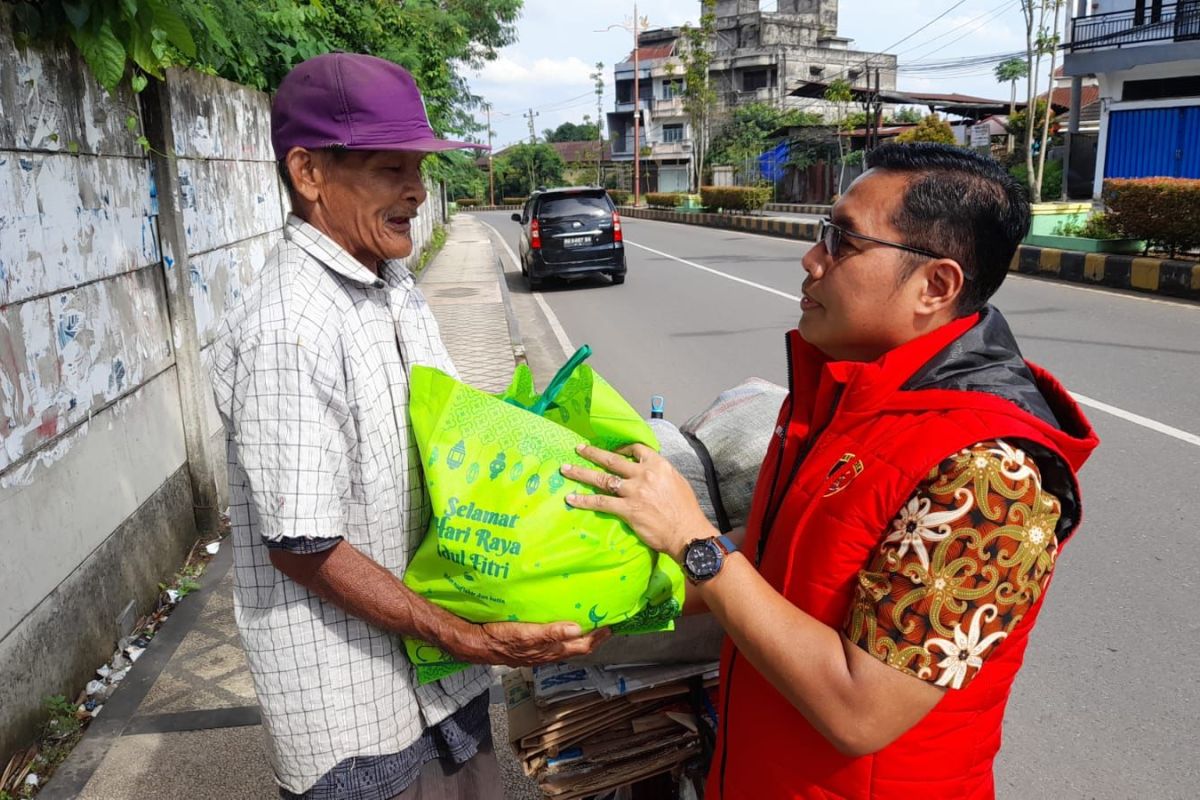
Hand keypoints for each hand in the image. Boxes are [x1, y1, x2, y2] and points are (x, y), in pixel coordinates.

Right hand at [459, 620, 611, 666]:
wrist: (477, 643)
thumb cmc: (500, 637)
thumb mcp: (527, 634)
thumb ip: (551, 633)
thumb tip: (577, 629)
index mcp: (549, 651)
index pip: (581, 647)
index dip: (597, 639)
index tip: (610, 627)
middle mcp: (547, 653)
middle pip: (576, 648)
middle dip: (593, 638)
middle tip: (605, 626)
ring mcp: (538, 652)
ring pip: (565, 647)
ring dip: (579, 637)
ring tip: (588, 625)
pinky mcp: (529, 646)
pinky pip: (553, 643)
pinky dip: (563, 636)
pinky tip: (561, 627)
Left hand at [562, 443, 716, 560]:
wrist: (687, 532)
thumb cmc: (685, 509)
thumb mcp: (677, 481)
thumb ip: (660, 473)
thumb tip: (649, 471)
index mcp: (658, 465)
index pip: (636, 449)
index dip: (622, 449)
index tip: (613, 451)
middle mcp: (643, 474)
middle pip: (612, 460)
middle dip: (593, 453)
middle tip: (579, 449)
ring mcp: (634, 492)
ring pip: (602, 478)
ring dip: (581, 473)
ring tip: (565, 469)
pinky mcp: (627, 510)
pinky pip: (601, 502)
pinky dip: (584, 500)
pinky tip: (571, 498)